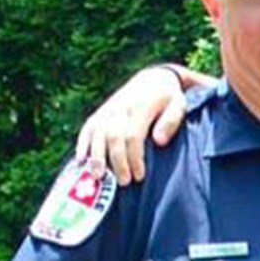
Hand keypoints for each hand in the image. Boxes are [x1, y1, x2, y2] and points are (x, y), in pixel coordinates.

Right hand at [75, 66, 187, 184]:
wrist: (153, 79)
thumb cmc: (169, 99)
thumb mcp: (179, 106)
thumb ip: (171, 122)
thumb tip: (159, 141)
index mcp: (141, 105)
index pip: (133, 135)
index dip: (134, 157)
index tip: (139, 176)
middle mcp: (121, 106)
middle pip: (113, 137)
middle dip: (117, 161)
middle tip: (123, 182)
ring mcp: (108, 109)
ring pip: (97, 133)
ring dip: (96, 156)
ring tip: (98, 177)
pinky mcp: (100, 112)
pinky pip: (88, 128)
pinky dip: (82, 144)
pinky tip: (80, 161)